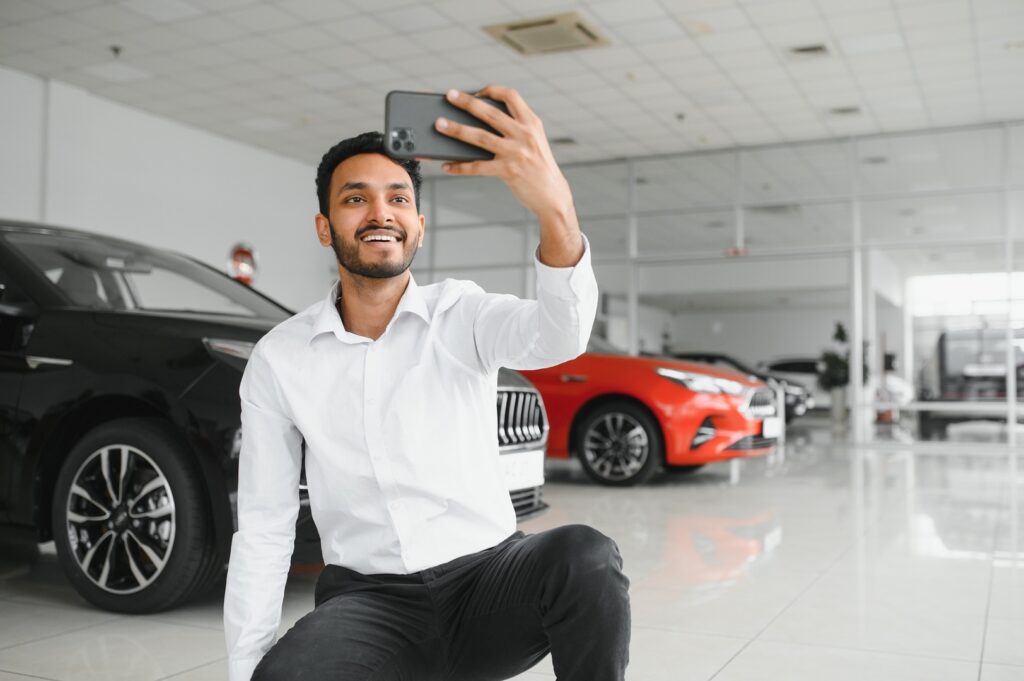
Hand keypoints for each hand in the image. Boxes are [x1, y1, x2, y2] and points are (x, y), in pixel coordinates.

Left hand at [435, 86, 574, 222]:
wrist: (552, 194)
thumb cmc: (537, 166)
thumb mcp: (533, 141)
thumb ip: (514, 128)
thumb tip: (476, 123)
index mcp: (531, 123)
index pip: (511, 96)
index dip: (492, 90)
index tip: (477, 92)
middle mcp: (524, 134)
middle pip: (490, 113)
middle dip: (467, 102)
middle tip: (450, 95)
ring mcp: (516, 152)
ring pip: (480, 137)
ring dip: (457, 129)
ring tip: (439, 124)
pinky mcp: (509, 171)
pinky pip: (478, 167)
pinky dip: (460, 167)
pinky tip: (447, 166)